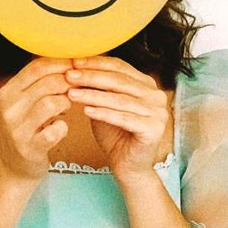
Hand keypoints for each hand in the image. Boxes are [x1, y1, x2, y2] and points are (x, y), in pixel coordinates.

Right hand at [0, 57, 73, 181]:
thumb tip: (68, 60)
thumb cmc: (25, 126)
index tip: (76, 64)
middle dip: (69, 82)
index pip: (37, 67)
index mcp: (8, 91)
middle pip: (47, 83)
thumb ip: (39, 82)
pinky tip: (62, 126)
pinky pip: (53, 132)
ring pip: (51, 103)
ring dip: (66, 102)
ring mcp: (17, 129)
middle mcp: (9, 108)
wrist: (12, 165)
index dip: (61, 63)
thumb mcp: (24, 101)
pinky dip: (63, 127)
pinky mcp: (29, 148)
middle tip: (78, 87)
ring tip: (68, 106)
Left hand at [65, 55, 169, 181]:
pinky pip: (124, 118)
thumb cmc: (114, 134)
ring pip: (119, 99)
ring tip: (71, 93)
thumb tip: (74, 68)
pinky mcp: (154, 129)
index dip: (95, 63)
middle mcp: (156, 95)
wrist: (128, 166)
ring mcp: (158, 112)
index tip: (73, 62)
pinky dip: (104, 113)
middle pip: (119, 81)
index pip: (119, 67)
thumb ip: (96, 87)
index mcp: (146, 84)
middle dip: (91, 76)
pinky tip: (86, 110)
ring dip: (93, 94)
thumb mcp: (103, 105)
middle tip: (69, 75)